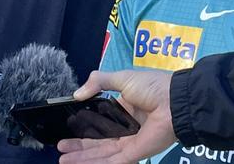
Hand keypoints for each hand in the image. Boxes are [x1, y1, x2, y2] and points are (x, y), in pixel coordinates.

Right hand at [58, 70, 174, 163]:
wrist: (174, 100)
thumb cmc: (151, 86)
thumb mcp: (122, 78)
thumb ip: (99, 82)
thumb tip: (77, 94)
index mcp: (122, 109)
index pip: (98, 122)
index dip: (82, 127)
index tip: (67, 129)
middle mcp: (124, 128)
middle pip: (96, 141)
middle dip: (78, 146)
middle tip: (60, 149)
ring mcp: (129, 143)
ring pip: (100, 154)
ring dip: (81, 158)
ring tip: (62, 160)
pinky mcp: (134, 154)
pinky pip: (112, 161)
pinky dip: (96, 163)